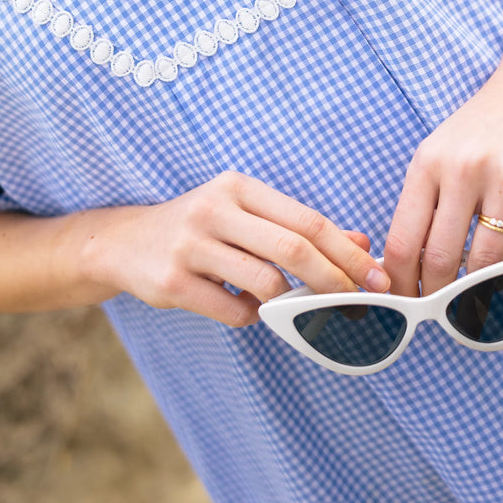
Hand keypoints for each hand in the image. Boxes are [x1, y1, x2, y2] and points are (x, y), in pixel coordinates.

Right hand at [86, 170, 389, 327]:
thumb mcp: (245, 214)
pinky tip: (240, 304)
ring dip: (290, 303)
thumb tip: (361, 243)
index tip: (377, 278)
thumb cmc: (200, 228)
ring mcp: (190, 246)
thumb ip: (298, 227)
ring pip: (265, 283)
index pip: (307, 219)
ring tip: (289, 304)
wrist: (125, 242)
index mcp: (237, 186)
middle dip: (335, 280)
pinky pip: (234, 311)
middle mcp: (213, 210)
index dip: (348, 252)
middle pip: (293, 248)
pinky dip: (250, 316)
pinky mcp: (172, 282)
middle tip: (357, 304)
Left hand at [383, 57, 502, 297]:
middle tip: (438, 309)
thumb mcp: (436, 155)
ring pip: (486, 258)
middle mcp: (462, 169)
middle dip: (437, 293)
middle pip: (440, 257)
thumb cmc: (476, 130)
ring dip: (479, 285)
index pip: (403, 240)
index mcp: (426, 164)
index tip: (400, 301)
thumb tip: (405, 265)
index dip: (399, 281)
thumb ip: (423, 203)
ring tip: (474, 293)